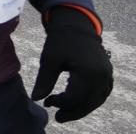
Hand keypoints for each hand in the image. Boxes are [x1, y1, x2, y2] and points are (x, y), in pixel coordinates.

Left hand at [30, 7, 112, 122]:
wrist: (76, 25)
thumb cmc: (60, 40)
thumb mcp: (49, 59)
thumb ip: (44, 80)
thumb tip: (36, 98)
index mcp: (88, 71)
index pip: (76, 97)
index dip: (61, 103)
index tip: (47, 102)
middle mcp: (102, 76)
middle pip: (89, 102)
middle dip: (73, 112)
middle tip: (57, 118)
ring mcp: (107, 75)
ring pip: (96, 100)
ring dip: (82, 109)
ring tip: (65, 113)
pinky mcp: (107, 74)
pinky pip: (101, 93)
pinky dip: (90, 101)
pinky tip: (77, 103)